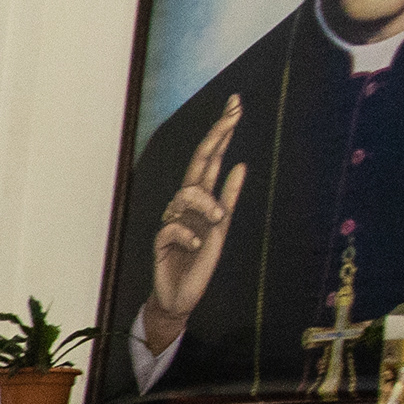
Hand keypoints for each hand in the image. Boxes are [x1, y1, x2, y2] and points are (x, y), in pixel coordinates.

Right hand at [142, 94, 246, 352]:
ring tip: (216, 222)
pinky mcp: (162, 242)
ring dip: (207, 204)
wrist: (180, 297)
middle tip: (234, 112)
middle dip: (217, 135)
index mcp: (202, 200)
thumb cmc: (199, 262)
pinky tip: (196, 244)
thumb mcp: (221, 229)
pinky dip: (189, 234)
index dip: (222, 132)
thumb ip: (227, 198)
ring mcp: (173, 220)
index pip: (210, 159)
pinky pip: (174, 227)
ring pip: (187, 193)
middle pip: (199, 162)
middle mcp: (186, 205)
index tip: (235, 106)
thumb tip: (240, 165)